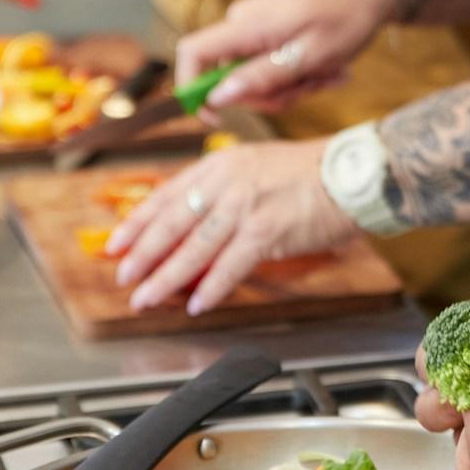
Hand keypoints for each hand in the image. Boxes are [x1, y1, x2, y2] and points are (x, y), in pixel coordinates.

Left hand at [107, 138, 356, 315]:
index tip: (117, 242)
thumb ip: (224, 193)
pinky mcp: (267, 230)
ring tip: (146, 297)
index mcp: (221, 164)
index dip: (138, 221)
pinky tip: (197, 305)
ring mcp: (245, 205)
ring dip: (166, 277)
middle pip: (172, 222)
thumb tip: (195, 228)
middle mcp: (227, 182)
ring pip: (194, 247)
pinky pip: (231, 265)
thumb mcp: (257, 168)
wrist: (352, 172)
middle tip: (122, 275)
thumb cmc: (311, 174)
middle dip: (143, 253)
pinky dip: (212, 287)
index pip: (167, 194)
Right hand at [175, 0, 395, 117]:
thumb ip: (262, 77)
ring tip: (328, 72)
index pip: (192, 53)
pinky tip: (327, 66)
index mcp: (248, 25)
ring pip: (255, 75)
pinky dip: (297, 72)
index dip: (192, 90)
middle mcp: (243, 22)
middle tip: (314, 85)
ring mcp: (256, 25)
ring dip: (292, 84)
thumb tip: (217, 98)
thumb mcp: (310, 56)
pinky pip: (270, 64)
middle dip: (271, 93)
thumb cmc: (347, 17)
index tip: (217, 119)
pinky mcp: (269, 29)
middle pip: (230, 77)